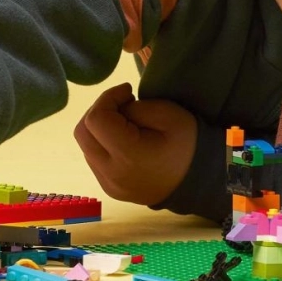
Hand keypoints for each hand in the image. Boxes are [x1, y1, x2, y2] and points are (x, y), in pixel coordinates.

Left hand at [74, 82, 196, 205]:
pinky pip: (93, 158)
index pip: (96, 119)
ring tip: (124, 122)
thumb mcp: (167, 114)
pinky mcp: (109, 188)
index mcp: (128, 156)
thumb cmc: (187, 143)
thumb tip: (114, 109)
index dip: (107, 97)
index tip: (127, 92)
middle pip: (82, 132)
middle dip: (98, 110)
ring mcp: (108, 184)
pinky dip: (102, 142)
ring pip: (85, 145)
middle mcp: (112, 174)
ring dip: (98, 127)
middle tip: (122, 104)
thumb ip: (134, 108)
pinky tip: (123, 139)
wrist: (199, 181)